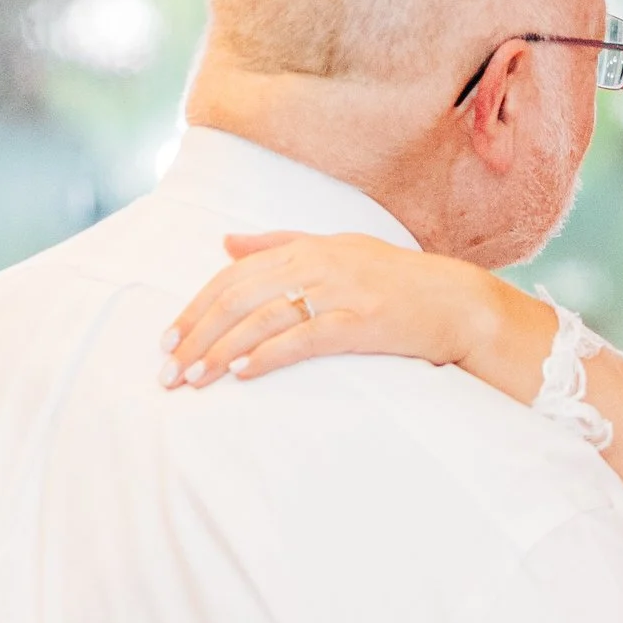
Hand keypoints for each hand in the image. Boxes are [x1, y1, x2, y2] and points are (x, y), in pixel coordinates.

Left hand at [162, 232, 490, 387]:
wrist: (455, 302)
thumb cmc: (394, 280)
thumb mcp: (334, 250)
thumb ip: (277, 245)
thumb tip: (225, 242)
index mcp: (305, 248)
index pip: (232, 276)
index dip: (195, 308)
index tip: (167, 340)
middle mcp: (317, 264)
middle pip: (238, 298)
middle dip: (197, 336)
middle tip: (168, 373)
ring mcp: (339, 292)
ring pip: (263, 319)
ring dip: (222, 351)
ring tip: (194, 380)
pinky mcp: (361, 322)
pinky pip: (304, 338)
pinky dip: (269, 354)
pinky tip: (243, 373)